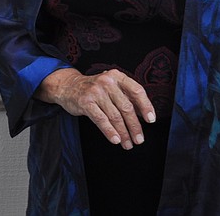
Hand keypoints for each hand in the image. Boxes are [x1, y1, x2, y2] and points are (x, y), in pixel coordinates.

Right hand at [36, 68, 154, 148]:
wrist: (68, 86)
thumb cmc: (93, 89)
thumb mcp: (110, 86)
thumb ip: (125, 96)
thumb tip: (143, 114)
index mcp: (117, 77)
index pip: (137, 90)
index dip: (146, 106)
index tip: (150, 120)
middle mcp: (107, 82)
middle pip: (126, 107)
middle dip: (135, 126)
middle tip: (139, 139)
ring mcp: (96, 91)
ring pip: (115, 116)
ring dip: (123, 133)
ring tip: (127, 143)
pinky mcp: (86, 102)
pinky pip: (101, 120)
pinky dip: (109, 131)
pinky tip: (115, 140)